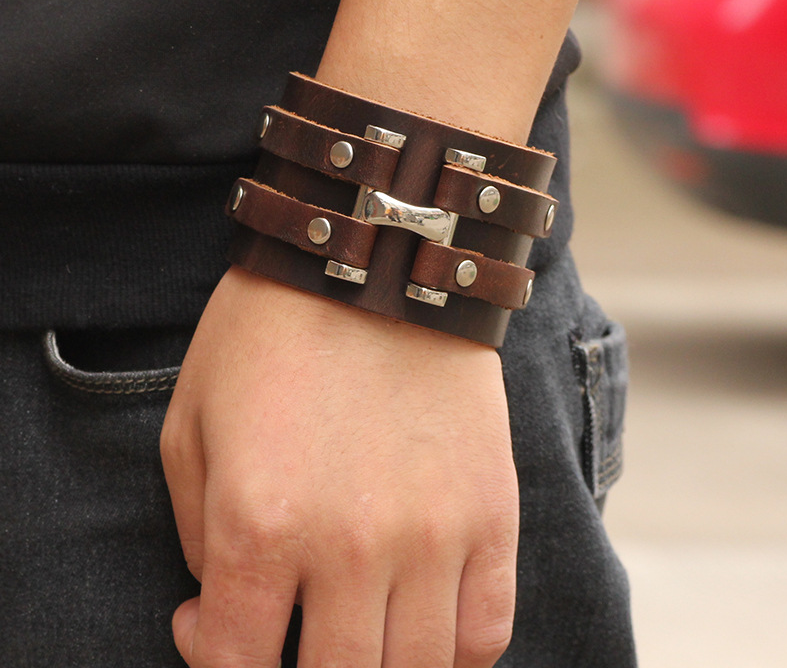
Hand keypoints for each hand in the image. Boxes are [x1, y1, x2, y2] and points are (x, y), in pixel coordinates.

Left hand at [161, 265, 518, 667]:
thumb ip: (198, 538)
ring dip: (379, 667)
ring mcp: (434, 533)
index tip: (214, 631)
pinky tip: (422, 625)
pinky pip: (486, 630)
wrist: (376, 264)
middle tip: (290, 632)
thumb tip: (221, 611)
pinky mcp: (491, 511)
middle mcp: (353, 545)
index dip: (215, 663)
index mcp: (262, 523)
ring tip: (356, 628)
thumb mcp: (191, 424)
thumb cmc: (272, 337)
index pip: (235, 666)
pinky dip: (455, 654)